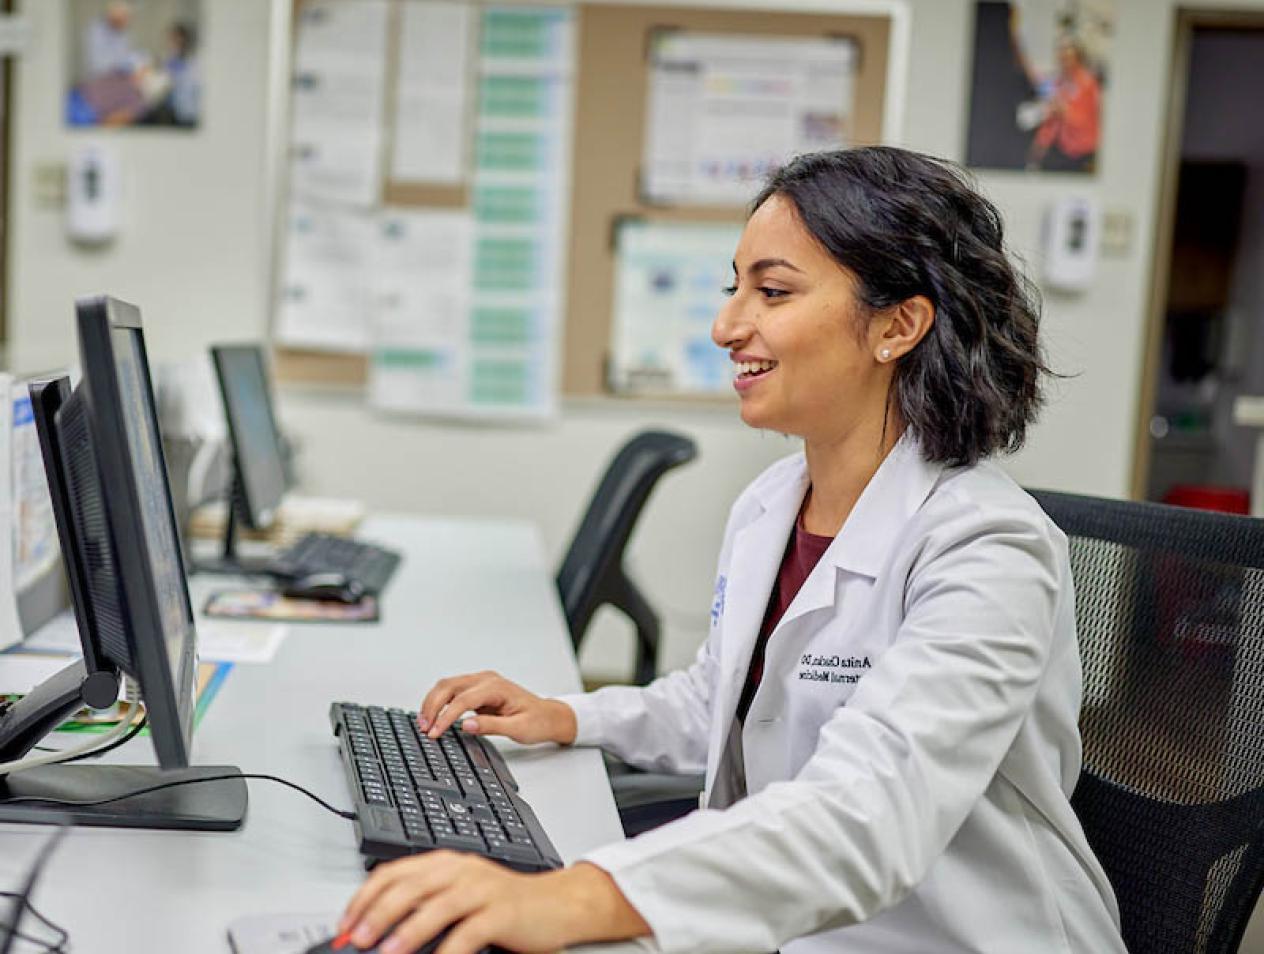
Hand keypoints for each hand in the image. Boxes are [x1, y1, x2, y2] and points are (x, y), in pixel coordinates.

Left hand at [338, 852, 650, 953]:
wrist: (556, 903)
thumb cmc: (504, 904)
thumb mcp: (459, 896)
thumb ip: (424, 905)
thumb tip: (376, 929)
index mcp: (445, 863)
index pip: (393, 872)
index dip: (364, 897)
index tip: (344, 925)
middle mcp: (461, 870)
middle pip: (410, 886)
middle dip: (377, 913)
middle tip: (355, 939)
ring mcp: (483, 889)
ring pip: (437, 906)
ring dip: (406, 931)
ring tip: (386, 952)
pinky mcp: (502, 912)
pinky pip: (469, 932)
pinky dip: (448, 950)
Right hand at [418, 671, 576, 744]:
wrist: (549, 716)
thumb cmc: (537, 721)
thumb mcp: (518, 729)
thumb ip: (491, 726)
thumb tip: (466, 725)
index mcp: (497, 687)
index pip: (463, 700)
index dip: (446, 717)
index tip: (435, 732)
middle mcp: (486, 680)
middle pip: (449, 686)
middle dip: (432, 706)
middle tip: (424, 728)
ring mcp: (481, 682)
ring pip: (447, 686)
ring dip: (432, 703)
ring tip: (424, 723)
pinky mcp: (477, 690)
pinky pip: (452, 691)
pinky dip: (439, 702)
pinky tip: (433, 715)